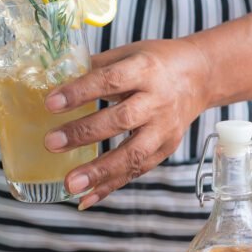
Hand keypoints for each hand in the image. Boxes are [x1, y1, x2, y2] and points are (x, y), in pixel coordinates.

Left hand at [43, 39, 212, 209]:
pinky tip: (87, 197)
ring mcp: (164, 129)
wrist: (200, 77)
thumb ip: (95, 67)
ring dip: (100, 171)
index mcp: (145, 70)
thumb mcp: (128, 53)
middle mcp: (158, 101)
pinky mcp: (166, 149)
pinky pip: (137, 170)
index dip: (80, 92)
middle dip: (85, 133)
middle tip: (52, 143)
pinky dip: (111, 186)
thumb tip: (52, 79)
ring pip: (133, 153)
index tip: (51, 103)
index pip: (110, 81)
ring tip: (71, 184)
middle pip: (122, 120)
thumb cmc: (157, 62)